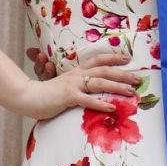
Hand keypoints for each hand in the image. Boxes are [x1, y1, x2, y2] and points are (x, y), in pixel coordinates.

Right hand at [22, 50, 137, 122]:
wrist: (28, 97)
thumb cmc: (47, 94)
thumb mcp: (64, 86)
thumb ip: (77, 86)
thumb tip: (90, 90)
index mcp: (76, 71)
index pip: (98, 60)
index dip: (113, 57)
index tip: (128, 58)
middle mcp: (77, 75)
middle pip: (104, 70)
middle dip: (123, 74)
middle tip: (139, 79)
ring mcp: (73, 85)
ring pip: (100, 83)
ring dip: (118, 87)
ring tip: (132, 92)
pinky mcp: (68, 97)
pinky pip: (88, 100)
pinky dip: (101, 104)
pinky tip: (112, 108)